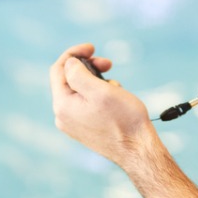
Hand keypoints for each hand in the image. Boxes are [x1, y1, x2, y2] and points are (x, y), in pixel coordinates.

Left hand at [49, 43, 155, 167]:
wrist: (138, 150)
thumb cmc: (123, 119)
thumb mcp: (100, 90)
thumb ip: (78, 73)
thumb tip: (69, 63)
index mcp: (62, 105)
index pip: (59, 70)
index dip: (74, 54)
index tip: (92, 47)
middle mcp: (62, 116)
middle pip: (68, 79)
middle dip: (88, 66)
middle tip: (108, 64)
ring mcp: (73, 123)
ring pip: (79, 90)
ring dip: (96, 81)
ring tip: (115, 86)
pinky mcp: (84, 128)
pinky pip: (86, 103)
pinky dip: (99, 94)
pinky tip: (115, 99)